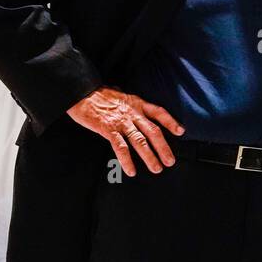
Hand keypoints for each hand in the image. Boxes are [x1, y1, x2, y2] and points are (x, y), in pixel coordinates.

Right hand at [67, 87, 183, 176]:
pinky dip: (127, 160)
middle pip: (153, 131)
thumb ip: (129, 102)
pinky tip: (131, 170)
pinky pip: (121, 147)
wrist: (80, 91)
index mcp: (137, 103)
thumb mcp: (120, 94)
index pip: (159, 112)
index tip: (181, 131)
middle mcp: (133, 113)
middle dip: (164, 147)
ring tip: (157, 168)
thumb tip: (134, 104)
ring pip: (140, 141)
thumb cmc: (98, 94)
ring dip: (150, 156)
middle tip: (170, 161)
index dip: (171, 122)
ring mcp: (121, 121)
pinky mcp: (108, 129)